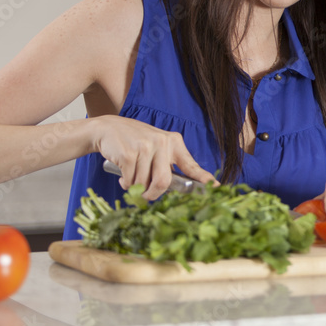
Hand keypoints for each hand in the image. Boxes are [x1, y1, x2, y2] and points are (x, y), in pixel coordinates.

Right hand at [93, 116, 217, 199]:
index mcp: (174, 142)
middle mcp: (163, 143)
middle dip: (153, 194)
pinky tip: (123, 174)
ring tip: (130, 178)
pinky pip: (130, 181)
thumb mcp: (157, 147)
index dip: (204, 179)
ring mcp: (146, 147)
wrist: (108, 128)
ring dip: (135, 187)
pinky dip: (125, 183)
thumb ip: (167, 164)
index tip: (216, 187)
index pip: (191, 165)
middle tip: (145, 196)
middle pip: (164, 182)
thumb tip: (176, 189)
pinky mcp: (129, 153)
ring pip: (144, 183)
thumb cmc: (135, 143)